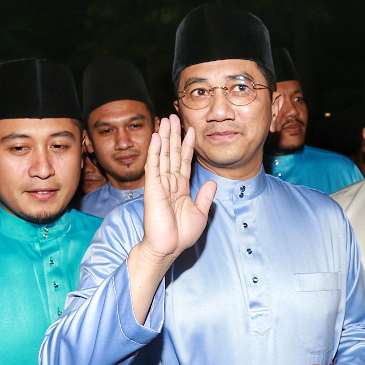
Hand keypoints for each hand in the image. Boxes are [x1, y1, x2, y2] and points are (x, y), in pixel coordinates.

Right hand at [138, 114, 215, 264]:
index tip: (191, 130)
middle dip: (173, 135)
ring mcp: (160, 184)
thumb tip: (212, 183)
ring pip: (163, 155)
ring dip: (163, 137)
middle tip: (173, 116)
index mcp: (181, 188)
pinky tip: (155, 137)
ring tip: (165, 120)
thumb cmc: (181, 235)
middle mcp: (170, 183)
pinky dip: (154, 151)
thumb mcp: (200, 213)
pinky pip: (154, 166)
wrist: (168, 247)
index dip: (188, 145)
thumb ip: (205, 197)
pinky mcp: (152, 188)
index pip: (185, 161)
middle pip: (172, 153)